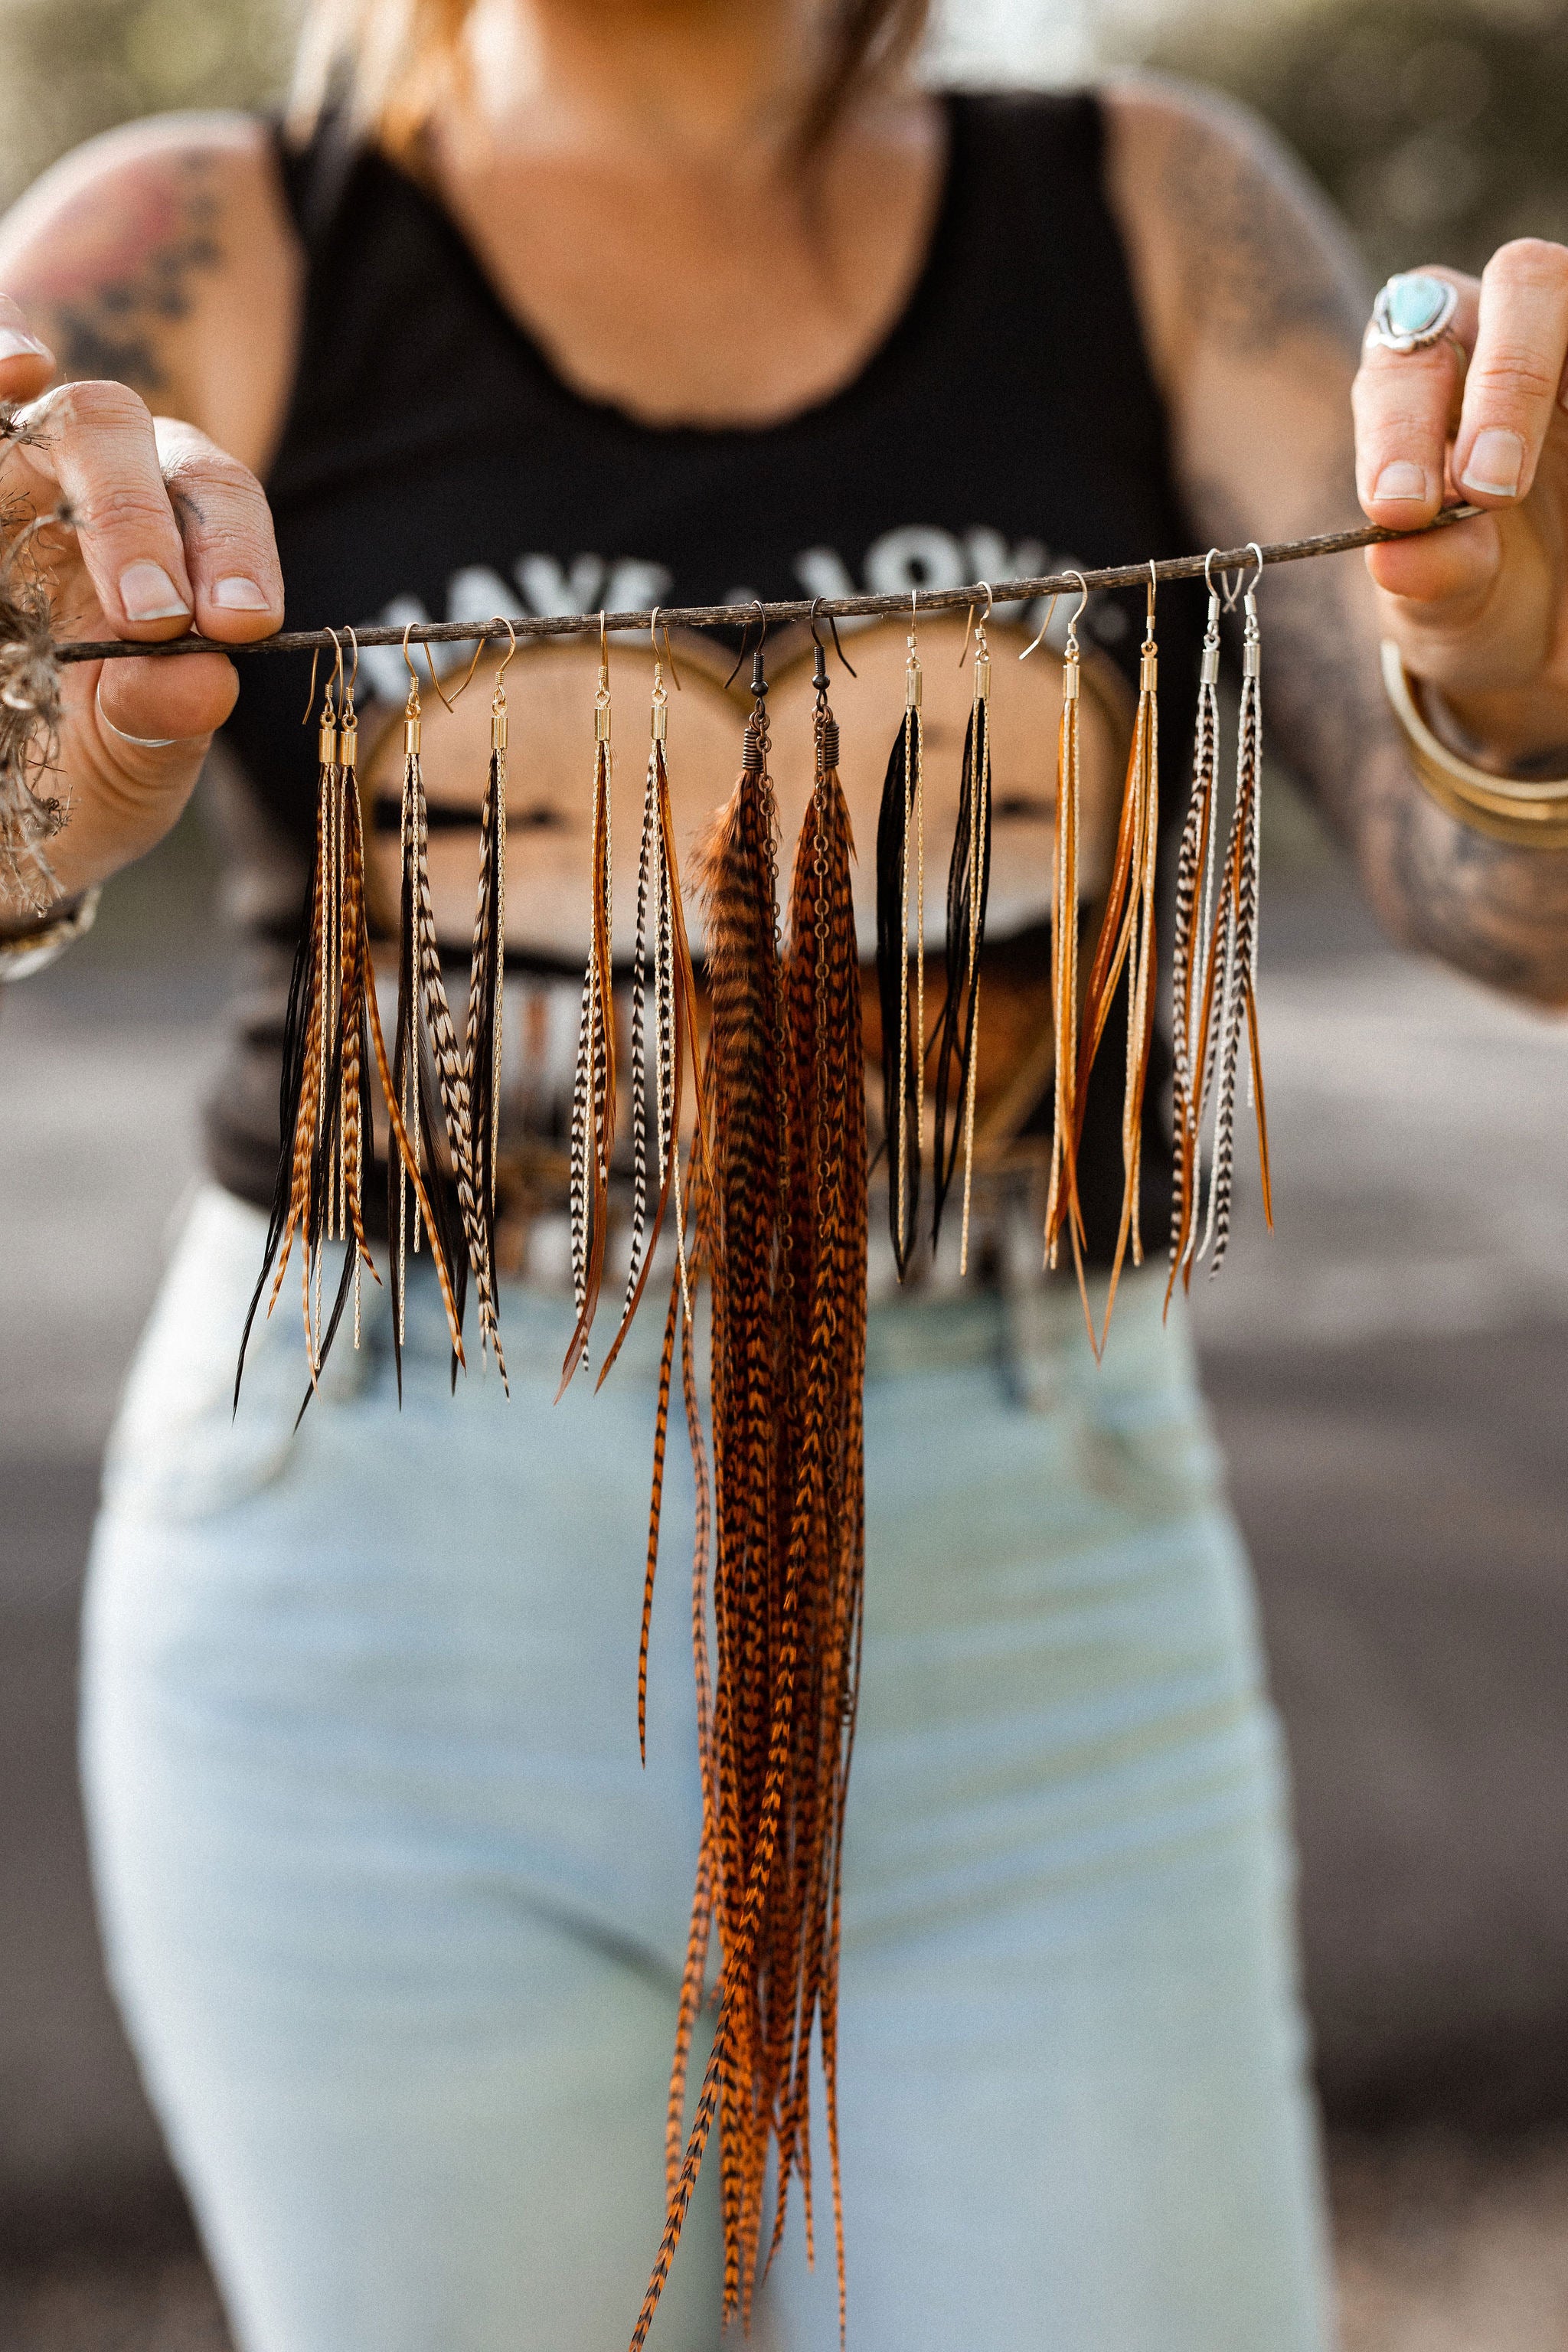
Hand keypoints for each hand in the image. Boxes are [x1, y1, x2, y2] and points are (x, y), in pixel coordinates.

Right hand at [0, 292, 282, 913]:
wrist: (5, 789)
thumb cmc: (79, 755)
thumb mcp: (125, 757)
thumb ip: (163, 717)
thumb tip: (204, 679)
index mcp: (171, 525)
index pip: (214, 498)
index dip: (234, 549)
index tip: (242, 623)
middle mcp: (93, 472)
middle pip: (116, 431)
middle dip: (138, 520)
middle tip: (153, 619)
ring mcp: (13, 470)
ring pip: (50, 417)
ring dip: (68, 461)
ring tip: (79, 496)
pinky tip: (18, 367)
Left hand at [1355, 239, 1567, 768]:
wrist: (1552, 613)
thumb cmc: (1482, 588)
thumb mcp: (1448, 602)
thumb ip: (1429, 571)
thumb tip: (1396, 556)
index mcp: (1421, 373)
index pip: (1404, 362)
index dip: (1400, 425)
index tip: (1403, 506)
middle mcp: (1500, 326)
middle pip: (1516, 284)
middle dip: (1507, 381)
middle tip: (1492, 487)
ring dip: (1543, 375)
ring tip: (1518, 477)